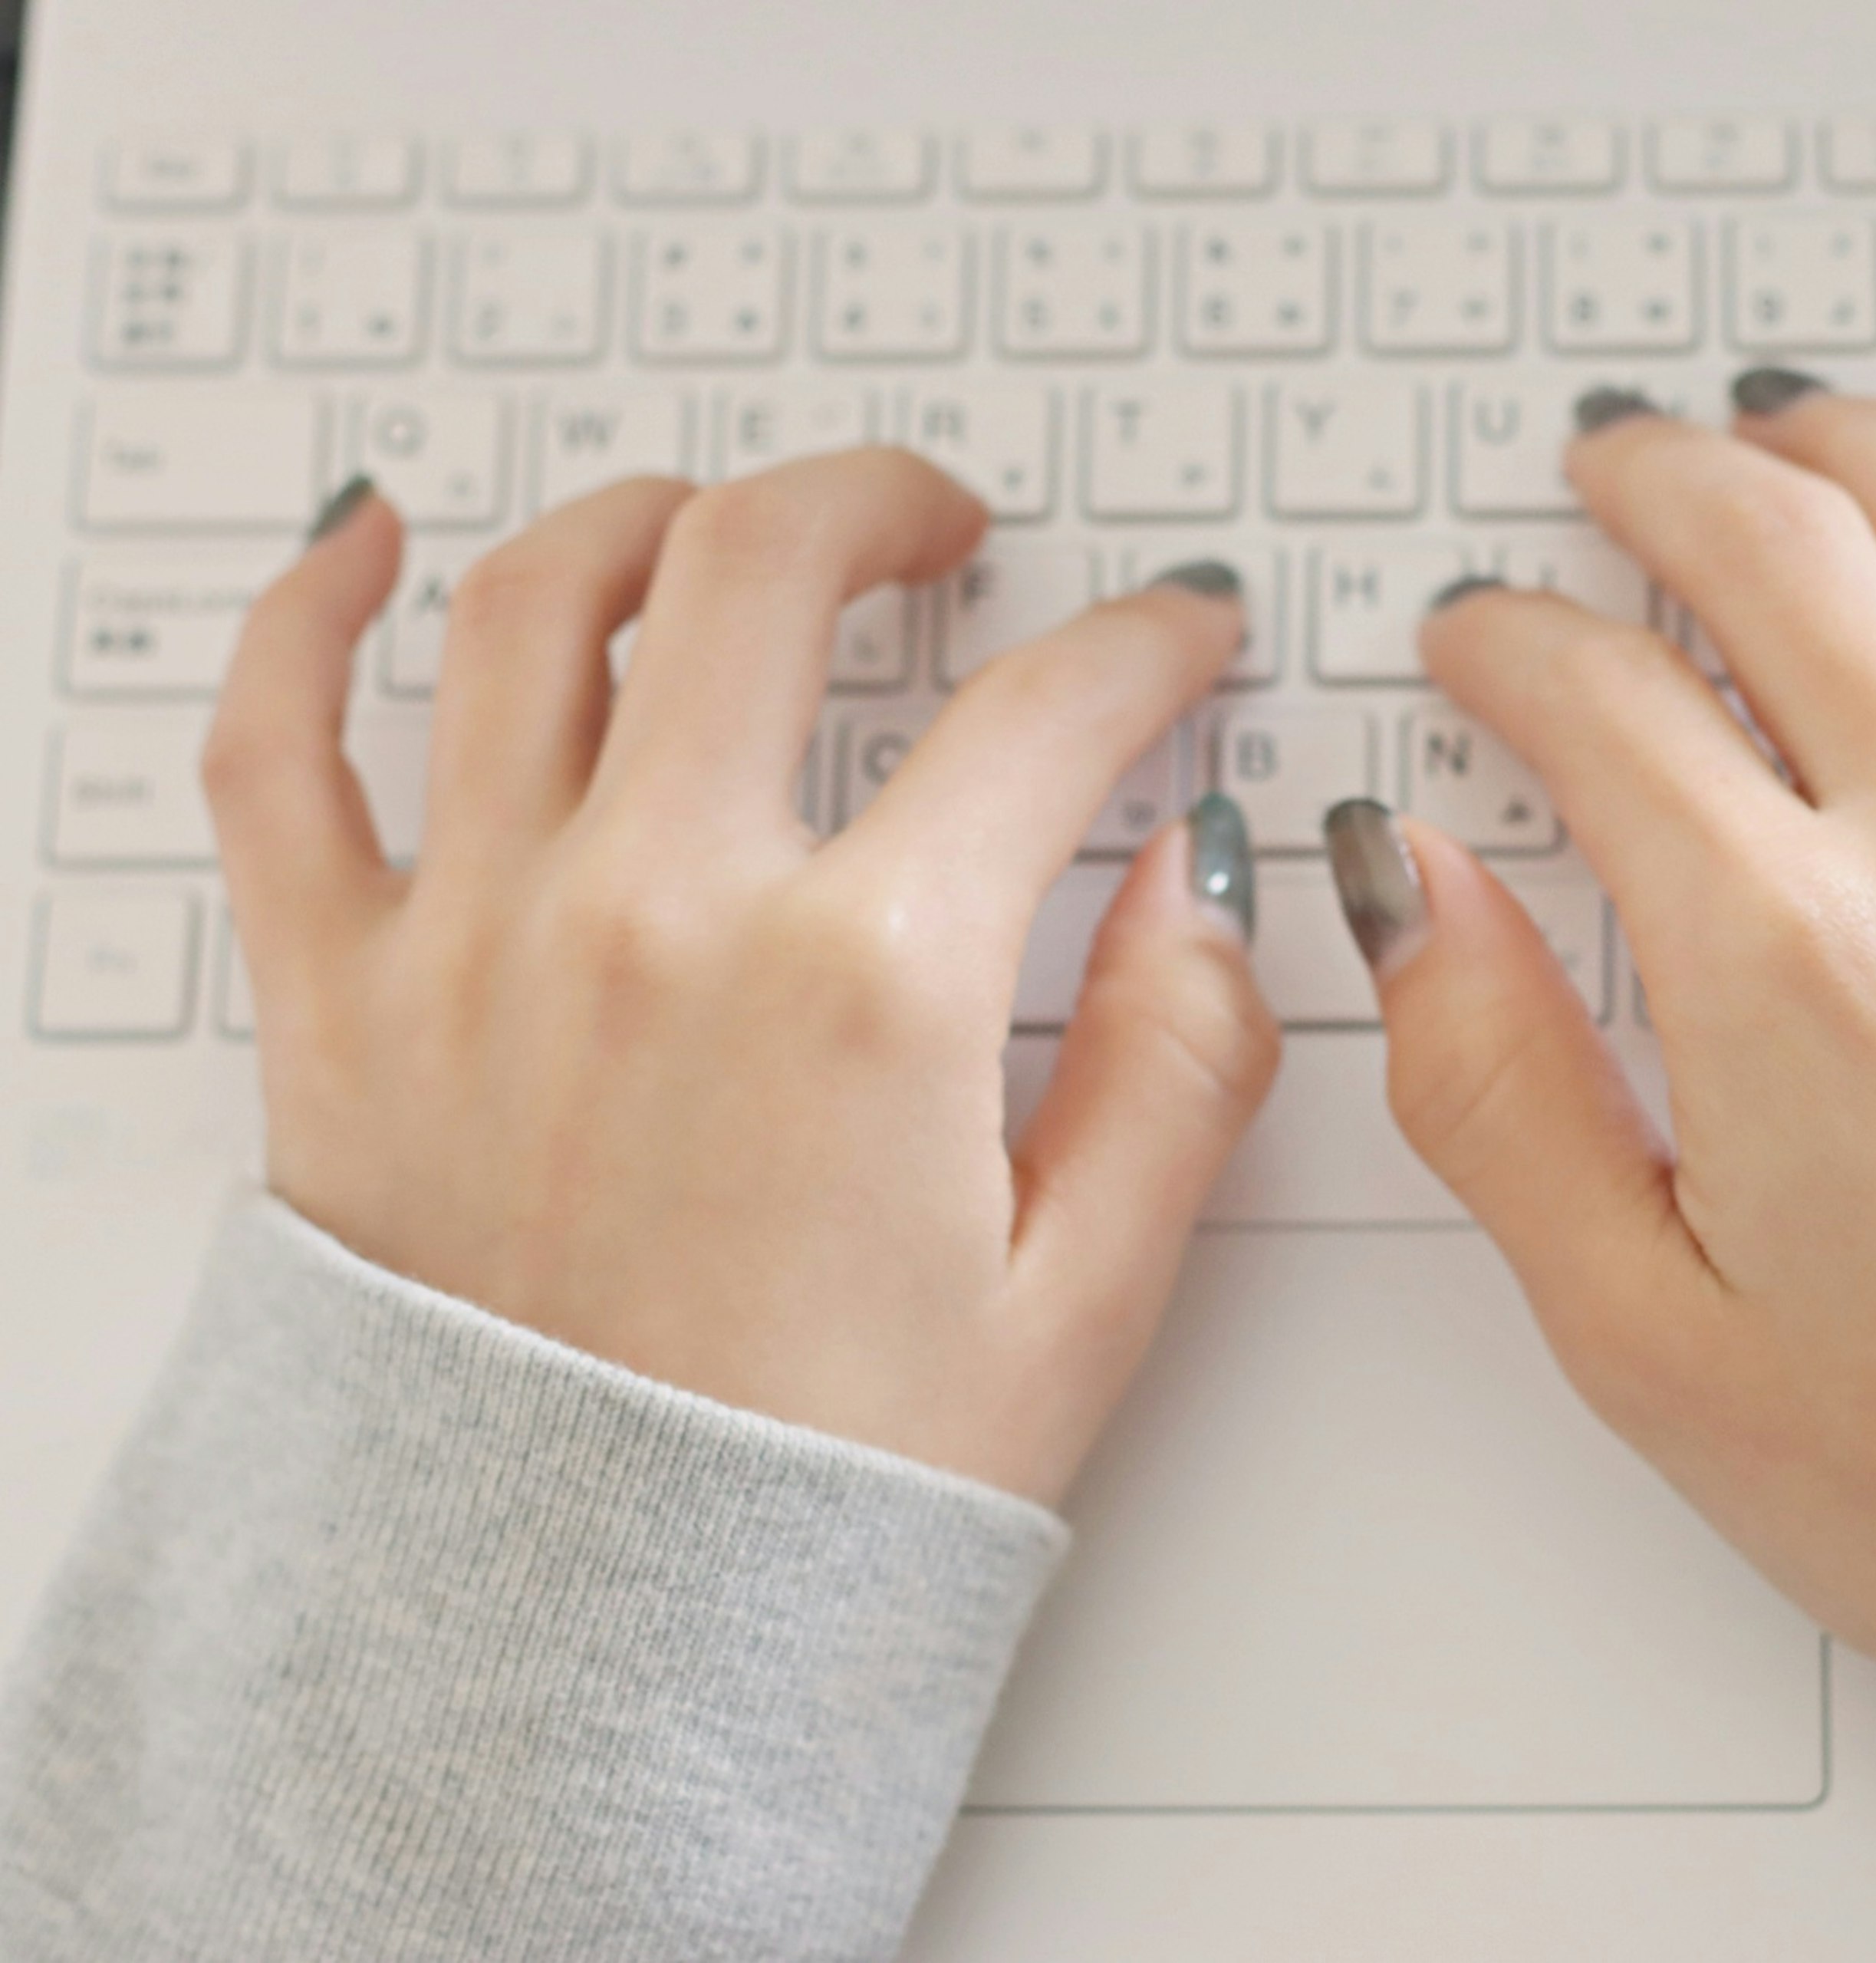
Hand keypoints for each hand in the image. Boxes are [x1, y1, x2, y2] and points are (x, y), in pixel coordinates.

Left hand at [207, 456, 1277, 1502]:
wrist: (579, 1646)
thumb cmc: (818, 1493)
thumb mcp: (1080, 1297)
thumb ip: (1178, 1063)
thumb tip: (1204, 883)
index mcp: (866, 988)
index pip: (1046, 715)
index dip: (1142, 644)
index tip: (1169, 637)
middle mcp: (660, 915)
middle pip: (765, 567)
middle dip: (882, 503)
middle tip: (937, 527)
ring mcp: (477, 938)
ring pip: (532, 603)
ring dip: (649, 518)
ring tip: (717, 528)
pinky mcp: (339, 1000)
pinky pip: (278, 747)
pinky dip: (307, 614)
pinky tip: (368, 546)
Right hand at [1335, 376, 1875, 1658]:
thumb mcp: (1646, 1335)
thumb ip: (1499, 1092)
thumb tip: (1412, 898)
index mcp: (1785, 963)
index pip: (1596, 695)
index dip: (1504, 642)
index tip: (1480, 646)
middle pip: (1775, 542)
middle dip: (1656, 479)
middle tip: (1607, 474)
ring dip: (1845, 438)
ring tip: (1780, 426)